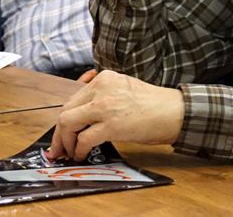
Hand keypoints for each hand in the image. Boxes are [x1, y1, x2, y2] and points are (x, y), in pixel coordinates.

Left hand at [48, 70, 183, 160]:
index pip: (73, 99)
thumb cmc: (152, 105)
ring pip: (68, 122)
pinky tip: (82, 155)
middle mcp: (101, 88)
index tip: (61, 133)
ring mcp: (105, 105)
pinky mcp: (111, 124)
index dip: (64, 119)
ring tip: (70, 153)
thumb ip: (102, 97)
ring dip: (66, 141)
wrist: (174, 111)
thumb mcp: (123, 90)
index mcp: (104, 79)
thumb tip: (82, 118)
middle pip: (66, 110)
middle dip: (59, 133)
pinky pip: (84, 138)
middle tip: (59, 148)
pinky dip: (79, 149)